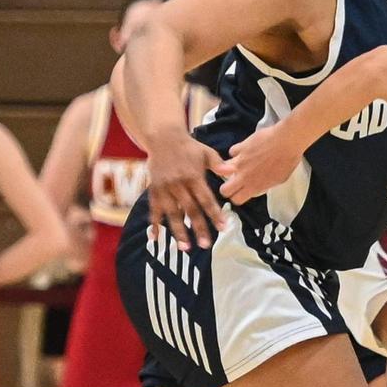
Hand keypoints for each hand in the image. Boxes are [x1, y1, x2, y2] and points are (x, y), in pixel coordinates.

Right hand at [146, 132, 226, 249]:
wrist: (162, 138)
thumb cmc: (189, 147)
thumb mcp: (206, 152)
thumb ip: (219, 164)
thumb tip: (233, 171)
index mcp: (193, 176)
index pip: (206, 199)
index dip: (214, 214)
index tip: (223, 227)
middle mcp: (178, 184)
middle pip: (190, 210)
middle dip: (198, 228)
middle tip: (206, 245)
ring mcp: (164, 189)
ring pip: (172, 213)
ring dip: (178, 231)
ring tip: (185, 247)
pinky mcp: (154, 190)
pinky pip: (153, 210)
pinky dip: (154, 224)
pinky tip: (155, 238)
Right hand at [217, 127, 302, 203]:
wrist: (286, 141)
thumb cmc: (287, 160)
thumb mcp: (279, 179)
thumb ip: (266, 184)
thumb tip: (261, 186)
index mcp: (255, 186)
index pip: (237, 199)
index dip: (237, 197)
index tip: (241, 193)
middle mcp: (244, 176)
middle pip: (224, 189)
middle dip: (228, 187)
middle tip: (235, 182)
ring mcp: (240, 161)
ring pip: (222, 170)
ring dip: (228, 168)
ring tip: (239, 165)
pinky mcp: (241, 147)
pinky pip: (232, 151)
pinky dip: (237, 151)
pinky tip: (245, 150)